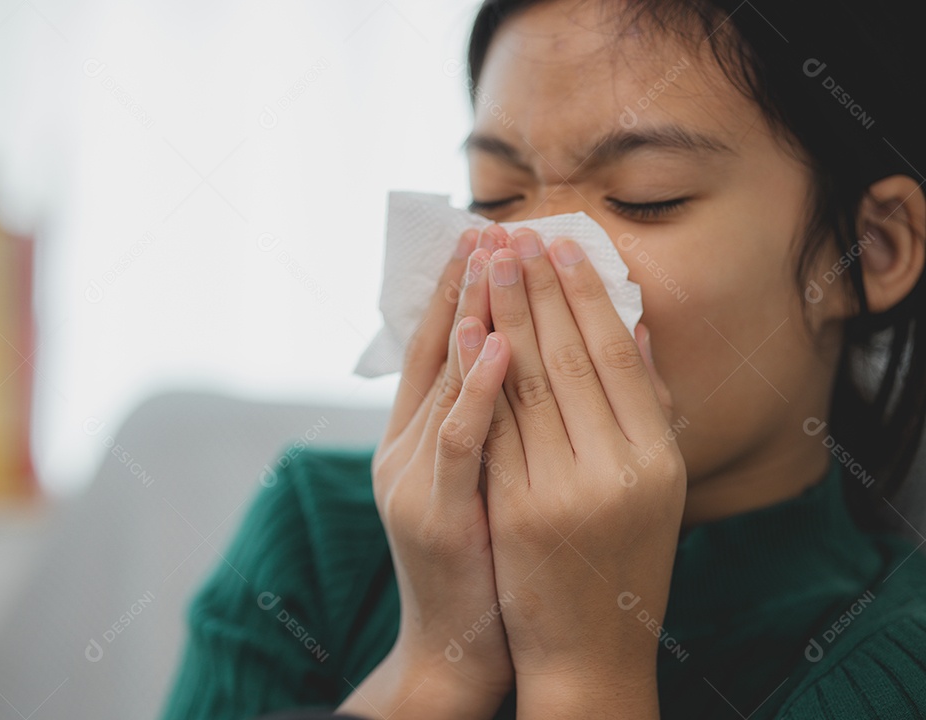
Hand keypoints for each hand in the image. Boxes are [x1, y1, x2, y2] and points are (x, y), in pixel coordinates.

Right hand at [339, 227, 514, 719]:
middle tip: (490, 225)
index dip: (462, 291)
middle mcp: (405, 449)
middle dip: (466, 285)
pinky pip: (460, 442)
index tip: (490, 237)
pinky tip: (502, 344)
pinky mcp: (436, 514)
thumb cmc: (491, 559)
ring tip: (494, 258)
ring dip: (469, 315)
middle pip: (435, 351)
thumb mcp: (493, 477)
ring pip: (441, 383)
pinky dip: (478, 389)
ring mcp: (414, 480)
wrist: (462, 647)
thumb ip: (504, 418)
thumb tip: (532, 355)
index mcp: (419, 439)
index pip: (439, 349)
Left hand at [473, 227, 684, 716]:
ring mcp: (567, 491)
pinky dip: (480, 373)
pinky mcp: (519, 511)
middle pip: (570, 357)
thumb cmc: (618, 564)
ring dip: (504, 313)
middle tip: (513, 231)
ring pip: (530, 383)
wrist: (587, 654)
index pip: (616, 355)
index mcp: (660, 459)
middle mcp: (620, 470)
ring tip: (486, 259)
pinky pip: (496, 427)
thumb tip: (638, 329)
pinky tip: (466, 328)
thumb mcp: (652, 489)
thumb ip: (645, 408)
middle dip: (536, 288)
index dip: (586, 294)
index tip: (561, 243)